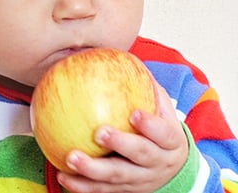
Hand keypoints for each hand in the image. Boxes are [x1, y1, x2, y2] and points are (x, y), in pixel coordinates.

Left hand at [57, 82, 188, 192]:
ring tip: (71, 158)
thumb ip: (147, 88)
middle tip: (99, 133)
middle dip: (120, 144)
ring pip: (117, 177)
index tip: (134, 114)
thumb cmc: (162, 131)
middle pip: (140, 155)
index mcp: (170, 141)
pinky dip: (82, 186)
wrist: (174, 170)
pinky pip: (102, 191)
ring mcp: (141, 180)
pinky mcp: (125, 191)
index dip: (151, 125)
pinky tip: (63, 177)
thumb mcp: (163, 110)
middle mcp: (157, 162)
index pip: (163, 133)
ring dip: (93, 170)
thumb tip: (124, 58)